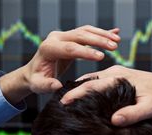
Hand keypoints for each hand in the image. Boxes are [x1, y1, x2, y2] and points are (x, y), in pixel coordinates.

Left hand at [0, 25, 120, 103]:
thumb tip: (57, 85)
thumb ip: (47, 85)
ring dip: (102, 34)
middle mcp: (56, 38)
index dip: (86, 52)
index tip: (102, 57)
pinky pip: (88, 32)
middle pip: (80, 35)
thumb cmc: (37, 79)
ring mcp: (64, 35)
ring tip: (117, 41)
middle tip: (114, 46)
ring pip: (86, 31)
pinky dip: (101, 32)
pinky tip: (115, 33)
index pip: (70, 48)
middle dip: (98, 40)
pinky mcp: (71, 37)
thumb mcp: (38, 85)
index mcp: (48, 48)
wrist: (34, 71)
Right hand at [60, 65, 151, 125]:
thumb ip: (132, 114)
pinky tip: (87, 99)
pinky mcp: (121, 78)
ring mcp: (118, 74)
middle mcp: (116, 73)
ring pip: (94, 80)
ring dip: (81, 89)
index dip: (76, 94)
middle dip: (74, 90)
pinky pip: (101, 82)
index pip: (91, 85)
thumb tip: (114, 121)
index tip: (62, 103)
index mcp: (119, 78)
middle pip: (88, 80)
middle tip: (60, 103)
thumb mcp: (149, 109)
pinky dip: (91, 89)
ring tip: (69, 102)